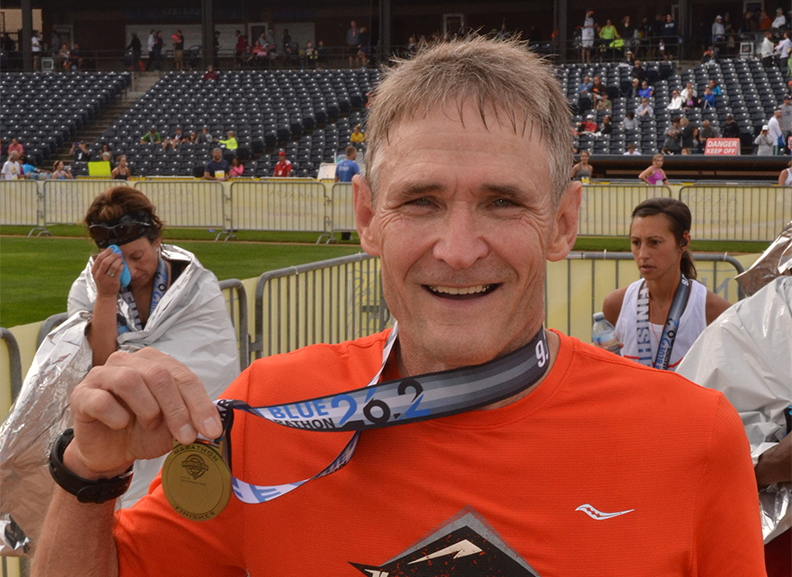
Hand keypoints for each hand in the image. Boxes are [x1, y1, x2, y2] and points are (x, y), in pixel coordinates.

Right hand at [67, 348, 222, 478]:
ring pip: (130, 380)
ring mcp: (103, 374)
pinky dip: (116, 416)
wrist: (111, 452)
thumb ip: (192, 419)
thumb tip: (213, 425)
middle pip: (160, 376)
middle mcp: (129, 361)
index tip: (212, 430)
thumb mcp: (173, 426)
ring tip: (148, 425)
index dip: (200, 404)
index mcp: (156, 362)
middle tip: (186, 437)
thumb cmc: (143, 431)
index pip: (184, 377)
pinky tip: (120, 425)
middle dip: (178, 410)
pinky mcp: (82, 394)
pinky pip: (101, 400)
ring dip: (147, 409)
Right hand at [90, 248, 123, 296]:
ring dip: (118, 260)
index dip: (106, 252)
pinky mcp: (114, 282)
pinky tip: (122, 264)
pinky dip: (121, 266)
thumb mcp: (98, 273)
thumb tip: (109, 252)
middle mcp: (99, 275)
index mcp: (94, 271)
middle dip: (113, 255)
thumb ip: (101, 265)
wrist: (105, 295)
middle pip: (106, 262)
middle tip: (118, 252)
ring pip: (113, 266)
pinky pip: (119, 271)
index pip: (99, 259)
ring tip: (121, 258)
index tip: (111, 248)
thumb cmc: (103, 282)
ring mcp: (106, 279)